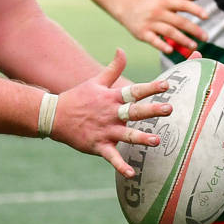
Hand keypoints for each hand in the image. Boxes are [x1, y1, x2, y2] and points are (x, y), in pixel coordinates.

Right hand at [52, 50, 171, 175]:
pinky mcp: (98, 145)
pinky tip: (131, 174)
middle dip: (152, 110)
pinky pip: (111, 157)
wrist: (54, 117)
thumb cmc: (78, 98)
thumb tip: (122, 49)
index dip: (151, 87)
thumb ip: (113, 68)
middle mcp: (110, 114)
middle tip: (170, 109)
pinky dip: (120, 166)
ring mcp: (104, 130)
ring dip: (140, 138)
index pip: (134, 91)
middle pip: (134, 111)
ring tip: (156, 140)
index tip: (167, 84)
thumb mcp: (95, 81)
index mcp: (111, 97)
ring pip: (126, 134)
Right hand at [118, 0, 209, 52]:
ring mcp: (150, 23)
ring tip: (194, 46)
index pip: (183, 4)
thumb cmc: (156, 4)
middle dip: (193, 29)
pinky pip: (153, 40)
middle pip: (178, 21)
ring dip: (182, 39)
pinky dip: (161, 45)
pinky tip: (171, 50)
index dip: (195, 9)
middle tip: (206, 37)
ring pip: (168, 31)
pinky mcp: (143, 33)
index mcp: (167, 1)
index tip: (206, 17)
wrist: (129, 8)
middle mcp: (159, 11)